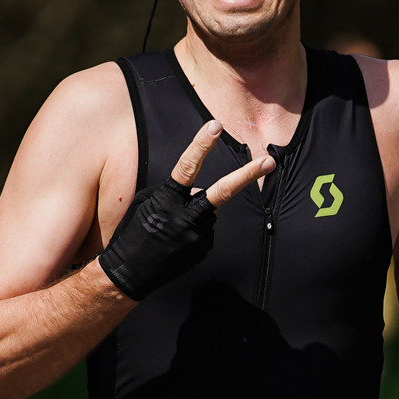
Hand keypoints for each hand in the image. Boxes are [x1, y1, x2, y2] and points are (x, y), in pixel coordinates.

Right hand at [98, 121, 274, 299]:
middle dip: (247, 175)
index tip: (215, 126)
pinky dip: (195, 230)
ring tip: (173, 229)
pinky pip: (206, 230)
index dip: (201, 145)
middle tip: (269, 161)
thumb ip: (175, 193)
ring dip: (199, 213)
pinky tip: (176, 241)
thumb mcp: (146, 204)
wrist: (129, 273)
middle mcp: (185, 218)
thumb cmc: (133, 232)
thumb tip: (202, 192)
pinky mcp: (203, 249)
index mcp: (166, 200)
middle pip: (222, 192)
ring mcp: (197, 237)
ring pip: (210, 212)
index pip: (187, 167)